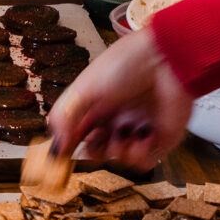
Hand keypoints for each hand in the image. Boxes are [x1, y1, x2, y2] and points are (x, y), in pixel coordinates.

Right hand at [48, 26, 192, 173]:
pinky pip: (145, 161)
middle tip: (98, 142)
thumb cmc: (126, 63)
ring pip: (120, 159)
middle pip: (98, 150)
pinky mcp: (160, 136)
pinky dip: (139, 156)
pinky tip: (140, 139)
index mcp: (96, 104)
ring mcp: (138, 127)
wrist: (165, 58)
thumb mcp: (84, 88)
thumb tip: (54, 147)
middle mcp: (116, 117)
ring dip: (118, 153)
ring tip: (122, 137)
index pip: (78, 133)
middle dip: (95, 152)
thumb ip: (65, 118)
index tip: (62, 157)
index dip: (70, 146)